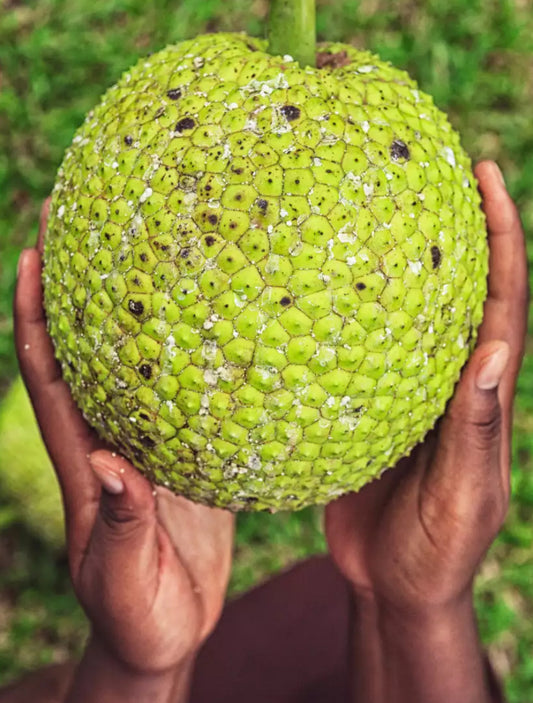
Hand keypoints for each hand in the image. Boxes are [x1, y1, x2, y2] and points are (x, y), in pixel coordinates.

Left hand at [14, 202, 233, 679]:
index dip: (33, 311)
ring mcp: (143, 439)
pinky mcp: (180, 452)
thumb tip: (110, 469)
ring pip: (130, 355)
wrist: (167, 633)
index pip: (47, 370)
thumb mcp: (124, 580)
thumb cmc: (137, 615)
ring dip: (132, 302)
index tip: (31, 251)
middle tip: (85, 216)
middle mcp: (108, 433)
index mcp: (82, 456)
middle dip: (76, 281)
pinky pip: (180, 387)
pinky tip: (216, 315)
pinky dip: (187, 347)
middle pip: (83, 342)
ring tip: (151, 245)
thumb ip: (121, 527)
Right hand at [325, 160, 527, 614]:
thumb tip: (496, 353)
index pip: (504, 300)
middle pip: (462, 285)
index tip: (488, 176)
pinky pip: (363, 342)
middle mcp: (452, 377)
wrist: (397, 587)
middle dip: (458, 222)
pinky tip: (314, 281)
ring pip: (412, 307)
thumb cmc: (439, 550)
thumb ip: (475, 431)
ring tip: (375, 200)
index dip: (502, 237)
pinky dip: (349, 306)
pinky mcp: (372, 401)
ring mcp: (411, 386)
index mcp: (485, 392)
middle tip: (434, 161)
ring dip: (403, 255)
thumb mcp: (461, 498)